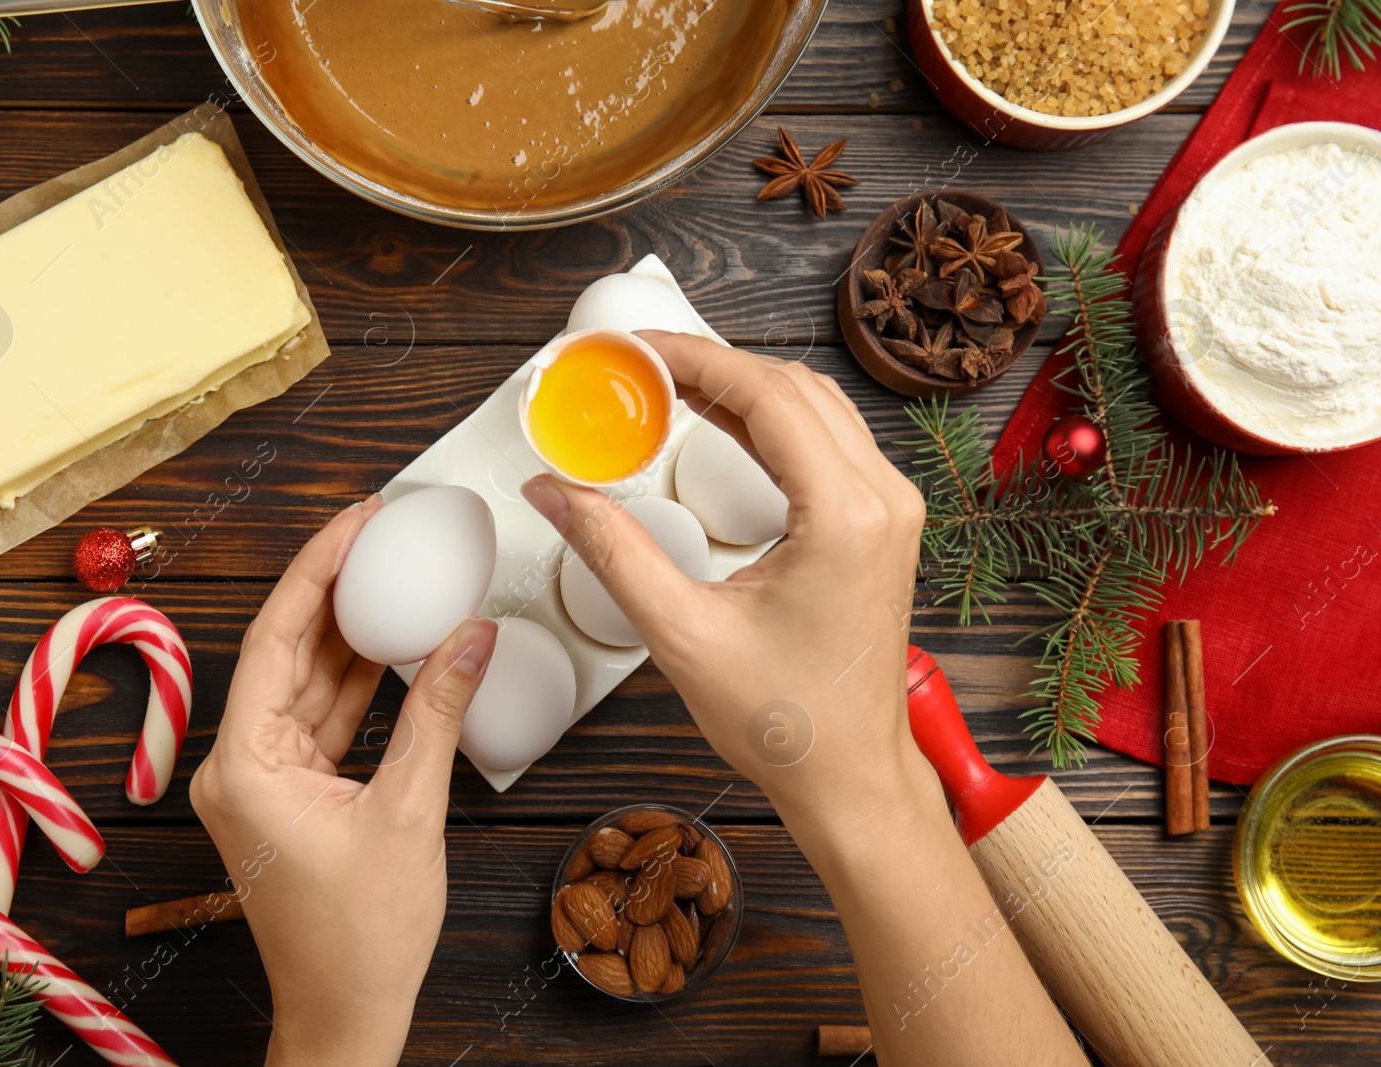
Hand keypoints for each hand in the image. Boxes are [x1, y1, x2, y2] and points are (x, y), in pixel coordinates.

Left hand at [190, 496, 496, 1066]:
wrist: (347, 1014)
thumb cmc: (361, 937)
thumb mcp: (410, 811)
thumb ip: (439, 712)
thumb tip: (472, 635)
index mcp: (244, 764)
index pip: (276, 634)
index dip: (318, 567)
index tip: (357, 519)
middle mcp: (240, 766)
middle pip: (287, 649)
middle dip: (336, 588)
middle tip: (381, 530)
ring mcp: (264, 781)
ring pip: (308, 682)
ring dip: (352, 633)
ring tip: (394, 573)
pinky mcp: (293, 796)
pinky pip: (324, 719)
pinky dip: (361, 684)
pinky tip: (394, 644)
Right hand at [520, 332, 928, 820]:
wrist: (850, 776)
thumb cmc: (787, 722)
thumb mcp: (681, 632)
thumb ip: (611, 550)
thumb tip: (555, 491)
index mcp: (847, 516)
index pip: (767, 395)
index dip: (695, 358)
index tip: (638, 348)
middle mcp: (883, 500)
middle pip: (793, 388)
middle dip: (712, 364)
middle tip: (640, 364)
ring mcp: (891, 511)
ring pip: (815, 407)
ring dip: (742, 387)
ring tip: (669, 386)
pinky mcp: (882, 527)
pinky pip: (827, 443)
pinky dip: (770, 421)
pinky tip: (719, 423)